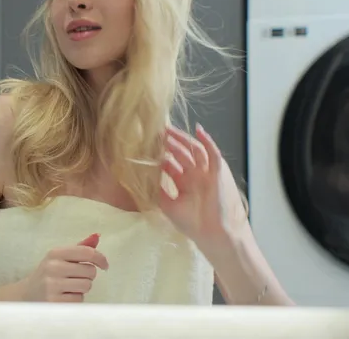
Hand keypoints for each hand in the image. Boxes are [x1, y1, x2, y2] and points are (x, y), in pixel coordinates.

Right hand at [20, 233, 108, 301]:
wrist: (26, 294)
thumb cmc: (48, 274)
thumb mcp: (60, 258)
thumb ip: (79, 248)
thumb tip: (97, 236)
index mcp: (55, 253)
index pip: (86, 252)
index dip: (100, 258)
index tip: (104, 265)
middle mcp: (53, 267)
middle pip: (90, 271)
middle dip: (88, 275)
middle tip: (77, 278)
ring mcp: (52, 285)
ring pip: (87, 286)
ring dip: (82, 288)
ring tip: (69, 287)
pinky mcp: (54, 302)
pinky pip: (79, 300)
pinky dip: (76, 299)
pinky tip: (64, 297)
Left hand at [158, 124, 247, 246]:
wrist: (216, 235)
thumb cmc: (193, 224)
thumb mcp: (168, 206)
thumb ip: (158, 191)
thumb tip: (145, 177)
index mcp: (184, 183)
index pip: (171, 164)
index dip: (160, 155)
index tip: (146, 146)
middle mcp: (195, 175)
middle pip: (181, 153)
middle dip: (169, 143)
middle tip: (156, 132)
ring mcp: (207, 173)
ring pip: (194, 150)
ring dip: (182, 139)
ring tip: (168, 130)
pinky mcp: (218, 172)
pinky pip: (213, 153)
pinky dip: (207, 141)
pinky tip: (198, 130)